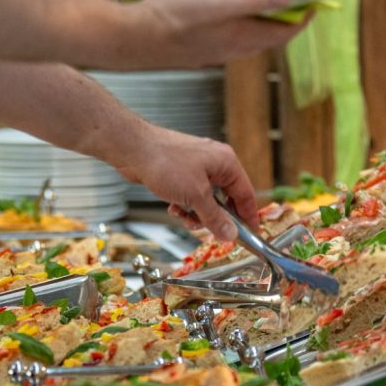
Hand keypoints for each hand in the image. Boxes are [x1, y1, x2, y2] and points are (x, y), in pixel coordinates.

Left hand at [117, 123, 258, 241]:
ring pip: (206, 201)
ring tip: (183, 216)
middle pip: (225, 200)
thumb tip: (230, 234)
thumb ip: (215, 217)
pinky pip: (191, 196)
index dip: (249, 217)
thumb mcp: (196, 196)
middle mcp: (215, 164)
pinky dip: (184, 206)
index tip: (251, 235)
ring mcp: (198, 168)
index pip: (246, 195)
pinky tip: (173, 207)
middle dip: (214, 218)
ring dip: (195, 214)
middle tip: (208, 231)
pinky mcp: (182, 173)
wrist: (134, 150)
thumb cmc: (166, 162)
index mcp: (226, 163)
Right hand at [122, 0, 311, 69]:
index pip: (284, 32)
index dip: (302, 16)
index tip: (315, 2)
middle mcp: (232, 48)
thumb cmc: (172, 16)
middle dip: (283, 15)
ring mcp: (215, 50)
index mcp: (241, 37)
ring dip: (259, 17)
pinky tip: (224, 8)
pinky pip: (228, 36)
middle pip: (268, 34)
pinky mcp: (199, 48)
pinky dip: (237, 21)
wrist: (133, 38)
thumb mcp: (218, 0)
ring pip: (248, 36)